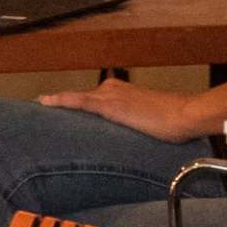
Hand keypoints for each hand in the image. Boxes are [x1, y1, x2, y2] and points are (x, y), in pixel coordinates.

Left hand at [40, 78, 221, 144]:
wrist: (186, 115)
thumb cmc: (177, 121)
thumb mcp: (154, 122)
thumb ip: (140, 125)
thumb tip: (137, 138)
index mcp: (123, 91)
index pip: (92, 98)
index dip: (74, 104)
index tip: (56, 106)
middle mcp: (114, 89)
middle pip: (82, 98)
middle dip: (63, 105)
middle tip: (43, 109)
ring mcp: (111, 95)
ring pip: (77, 99)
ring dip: (58, 103)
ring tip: (39, 107)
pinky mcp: (110, 105)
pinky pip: (80, 101)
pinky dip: (61, 100)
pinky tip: (46, 102)